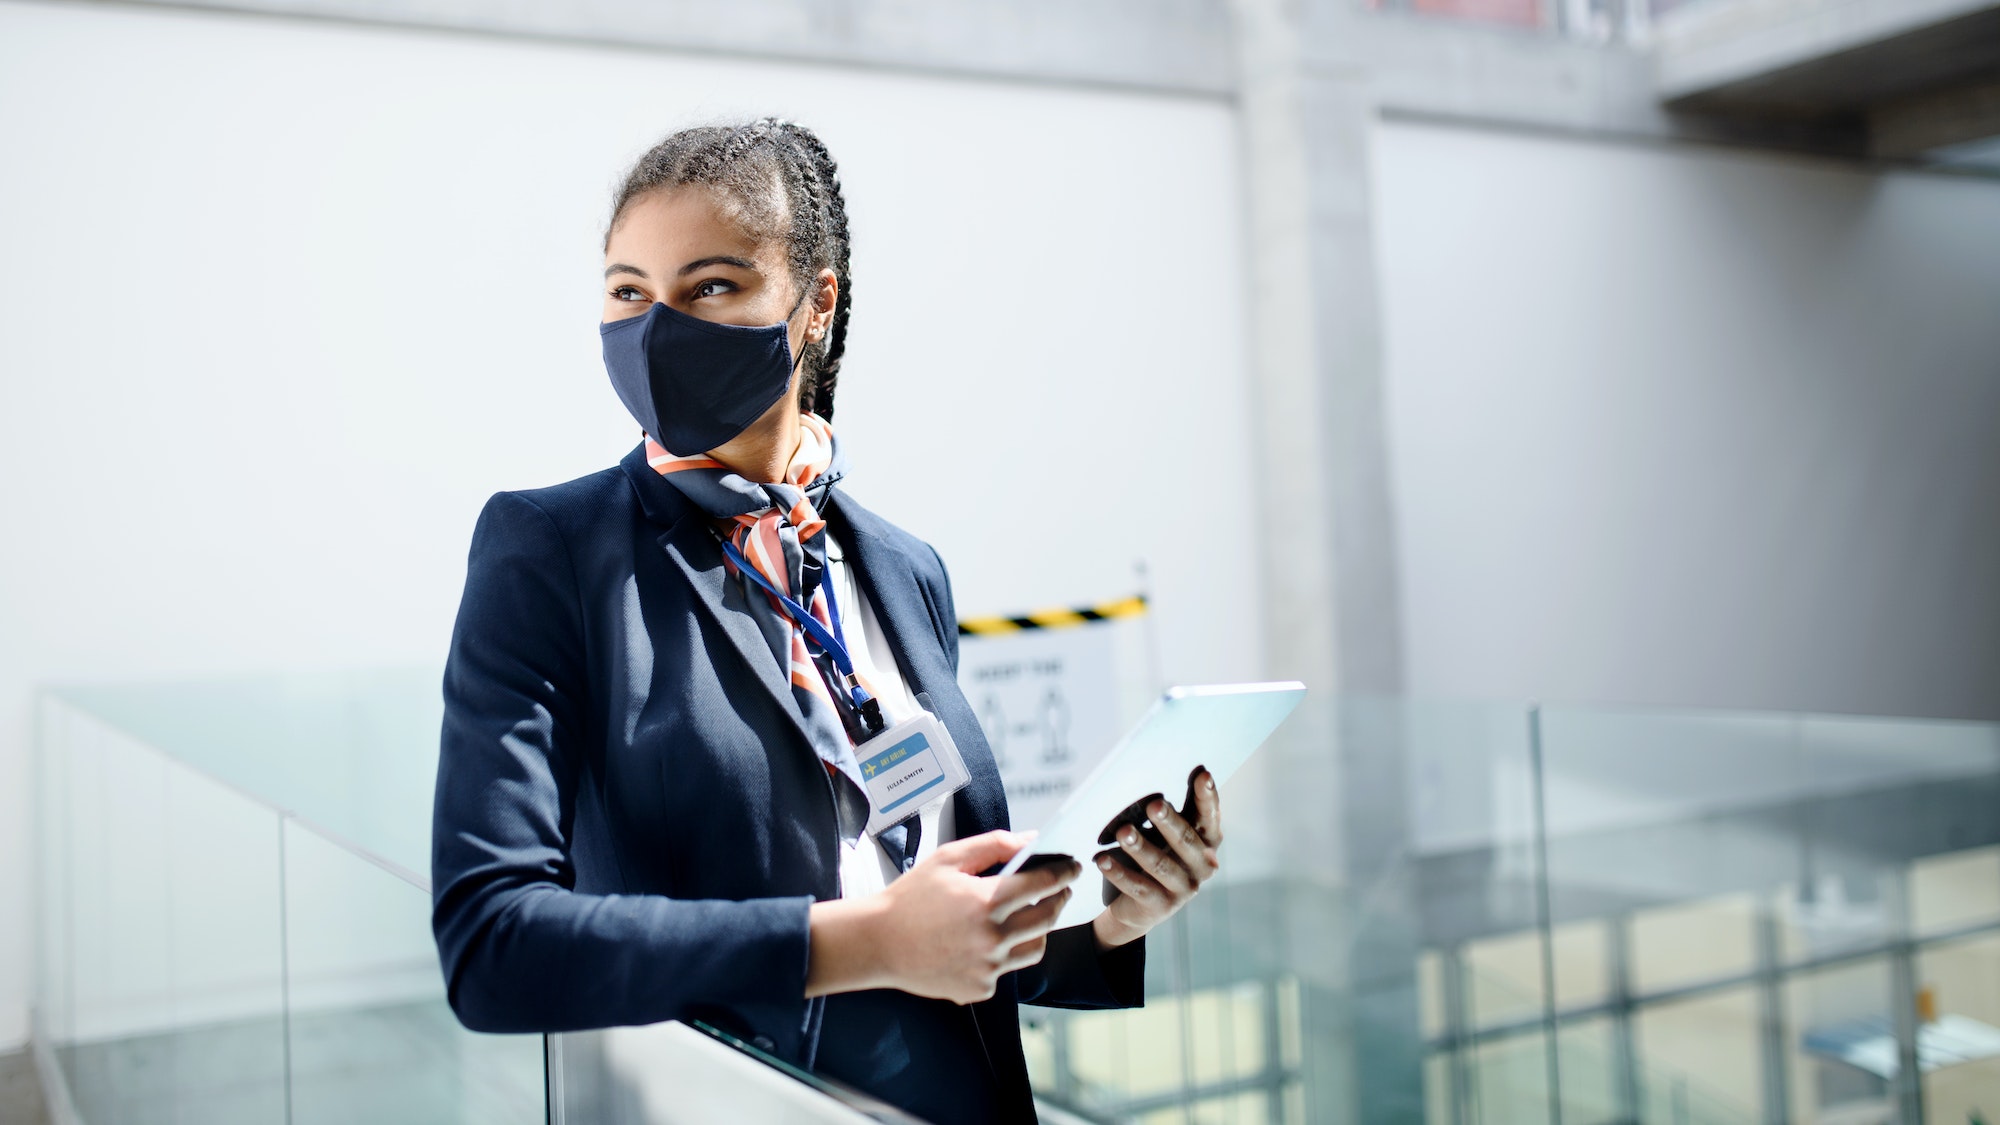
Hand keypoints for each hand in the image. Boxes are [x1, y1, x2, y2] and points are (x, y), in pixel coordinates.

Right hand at [806, 830, 1079, 1004]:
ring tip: (1033, 915)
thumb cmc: (911, 897)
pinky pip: (1007, 970)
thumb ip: (993, 845)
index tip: (1073, 866)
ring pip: (1034, 949)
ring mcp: (986, 968)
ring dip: (1040, 930)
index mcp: (986, 902)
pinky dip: (1007, 954)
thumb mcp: (948, 859)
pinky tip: (994, 940)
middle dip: (1060, 900)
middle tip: (1062, 890)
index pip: (1042, 884)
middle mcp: (991, 938)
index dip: (1063, 872)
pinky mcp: (978, 988)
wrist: (877, 943)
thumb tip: (1031, 840)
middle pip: (1048, 919)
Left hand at [1092, 767, 1221, 949]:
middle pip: (1186, 841)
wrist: (1142, 904)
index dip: (1207, 798)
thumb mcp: (1171, 832)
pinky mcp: (1161, 906)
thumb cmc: (1160, 853)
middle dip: (1169, 823)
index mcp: (1208, 842)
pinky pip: (1137, 887)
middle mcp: (1203, 866)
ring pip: (1161, 866)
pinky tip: (1102, 861)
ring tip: (1123, 832)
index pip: (1209, 817)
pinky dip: (1118, 873)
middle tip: (1154, 804)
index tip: (1203, 775)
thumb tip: (1183, 770)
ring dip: (1141, 848)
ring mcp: (1184, 889)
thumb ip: (1179, 807)